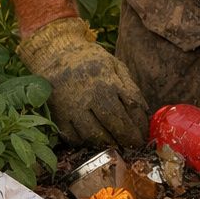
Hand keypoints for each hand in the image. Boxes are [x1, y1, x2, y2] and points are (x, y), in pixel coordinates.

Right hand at [18, 17, 149, 147]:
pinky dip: (86, 142)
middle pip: (114, 123)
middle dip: (128, 137)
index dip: (140, 123)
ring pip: (94, 134)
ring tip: (117, 144)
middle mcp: (90, 95)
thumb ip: (130, 87)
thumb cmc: (90, 60)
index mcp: (107, 81)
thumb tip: (144, 111)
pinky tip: (95, 140)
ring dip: (108, 142)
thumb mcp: (115, 65)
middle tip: (135, 144)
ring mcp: (72, 107)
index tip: (144, 133)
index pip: (130, 107)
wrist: (54, 54)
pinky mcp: (58, 116)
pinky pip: (74, 137)